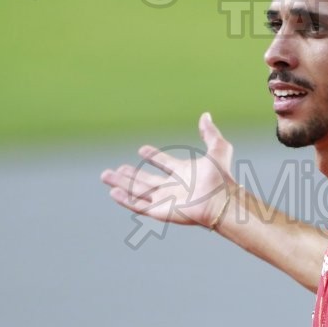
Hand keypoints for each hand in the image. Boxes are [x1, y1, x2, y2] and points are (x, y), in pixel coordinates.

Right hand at [100, 112, 234, 226]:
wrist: (220, 200)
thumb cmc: (221, 177)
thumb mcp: (218, 149)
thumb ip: (210, 133)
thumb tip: (206, 115)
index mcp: (185, 172)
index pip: (165, 163)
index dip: (154, 157)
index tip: (142, 149)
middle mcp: (174, 187)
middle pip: (147, 180)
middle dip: (131, 175)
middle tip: (117, 168)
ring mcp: (166, 200)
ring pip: (138, 191)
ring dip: (122, 184)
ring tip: (106, 176)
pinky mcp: (159, 211)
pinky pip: (138, 205)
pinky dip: (125, 199)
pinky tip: (113, 192)